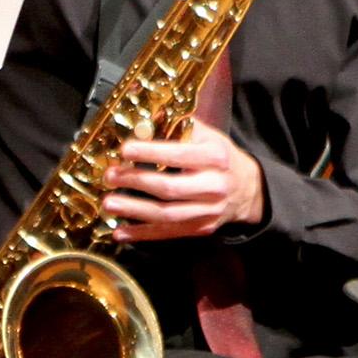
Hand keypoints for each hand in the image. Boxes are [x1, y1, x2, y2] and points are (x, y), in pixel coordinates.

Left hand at [101, 122, 264, 241]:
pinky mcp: (201, 228)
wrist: (248, 189)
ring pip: (166, 215)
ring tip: (109, 203)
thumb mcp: (208, 136)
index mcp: (215, 158)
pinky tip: (120, 232)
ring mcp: (208, 211)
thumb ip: (179, 128)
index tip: (125, 149)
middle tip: (110, 176)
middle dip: (136, 182)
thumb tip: (142, 122)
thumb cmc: (219, 157)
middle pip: (170, 188)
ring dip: (133, 210)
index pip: (179, 155)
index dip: (150, 152)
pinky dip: (142, 234)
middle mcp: (214, 186)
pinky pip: (168, 233)